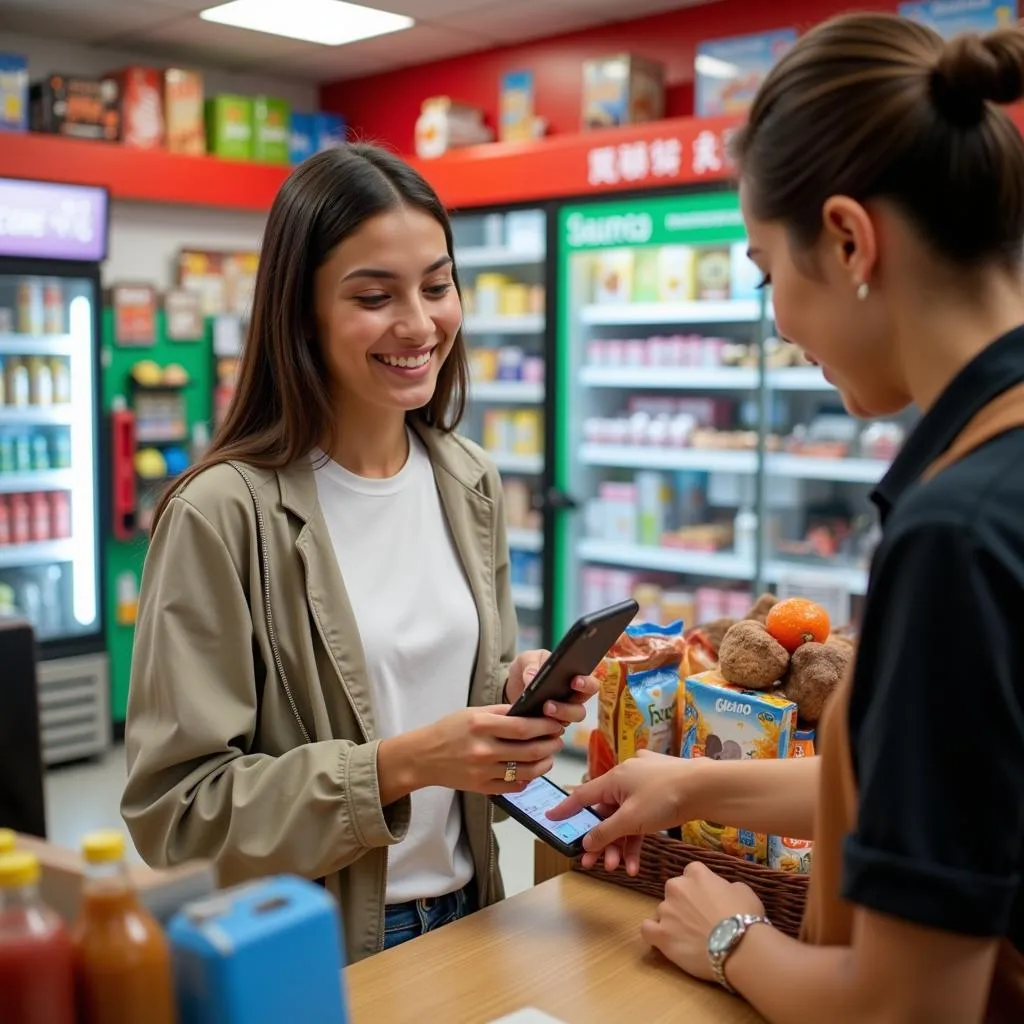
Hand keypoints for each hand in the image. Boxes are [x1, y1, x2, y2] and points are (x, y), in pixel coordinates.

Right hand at [411, 705, 564, 795]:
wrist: (423, 757)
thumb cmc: (449, 730)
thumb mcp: (473, 712)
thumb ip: (502, 712)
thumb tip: (533, 712)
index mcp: (481, 725)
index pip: (524, 727)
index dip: (546, 726)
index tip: (556, 724)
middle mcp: (483, 749)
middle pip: (530, 750)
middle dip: (551, 745)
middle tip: (558, 740)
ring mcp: (483, 771)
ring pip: (527, 771)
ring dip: (545, 763)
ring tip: (549, 755)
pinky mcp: (482, 788)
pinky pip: (514, 786)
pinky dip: (528, 779)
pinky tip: (531, 770)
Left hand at [504, 649, 599, 727]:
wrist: (511, 685)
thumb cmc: (527, 667)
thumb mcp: (527, 659)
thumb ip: (531, 664)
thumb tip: (532, 677)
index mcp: (574, 680)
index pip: (590, 685)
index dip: (586, 684)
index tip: (575, 681)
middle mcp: (571, 701)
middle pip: (580, 710)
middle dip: (567, 708)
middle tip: (550, 704)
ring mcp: (560, 716)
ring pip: (567, 723)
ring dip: (557, 717)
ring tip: (543, 709)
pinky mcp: (547, 728)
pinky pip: (549, 732)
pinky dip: (542, 728)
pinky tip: (531, 722)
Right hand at [546, 751, 694, 874]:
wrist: (706, 788)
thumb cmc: (666, 796)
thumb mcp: (630, 819)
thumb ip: (605, 832)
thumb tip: (586, 842)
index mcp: (615, 777)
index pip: (583, 796)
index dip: (566, 809)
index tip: (551, 817)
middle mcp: (626, 778)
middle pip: (605, 813)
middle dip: (599, 841)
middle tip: (591, 863)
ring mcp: (644, 786)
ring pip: (623, 819)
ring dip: (619, 845)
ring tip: (617, 868)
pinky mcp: (660, 795)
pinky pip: (640, 819)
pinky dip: (636, 839)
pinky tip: (635, 862)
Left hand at [641, 861, 764, 981]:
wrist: (738, 945)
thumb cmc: (745, 916)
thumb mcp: (742, 890)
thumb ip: (725, 886)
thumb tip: (721, 892)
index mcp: (696, 873)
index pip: (692, 872)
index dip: (700, 886)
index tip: (708, 899)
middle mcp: (676, 887)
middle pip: (675, 890)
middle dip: (684, 902)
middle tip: (699, 919)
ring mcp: (666, 910)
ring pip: (663, 911)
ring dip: (673, 920)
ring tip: (689, 937)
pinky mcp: (661, 934)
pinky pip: (647, 929)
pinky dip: (654, 933)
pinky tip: (663, 939)